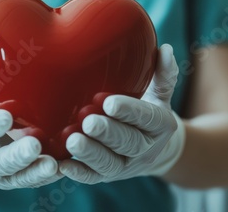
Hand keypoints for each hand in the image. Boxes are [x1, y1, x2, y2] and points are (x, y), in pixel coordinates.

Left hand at [59, 44, 185, 183]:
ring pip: (110, 163)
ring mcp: (126, 165)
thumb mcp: (159, 94)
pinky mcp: (108, 175)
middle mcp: (145, 149)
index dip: (129, 111)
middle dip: (107, 133)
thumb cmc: (147, 111)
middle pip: (128, 142)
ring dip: (90, 153)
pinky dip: (78, 173)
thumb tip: (165, 49)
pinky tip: (62, 164)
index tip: (109, 102)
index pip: (147, 118)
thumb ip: (163, 75)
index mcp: (160, 125)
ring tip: (71, 140)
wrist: (152, 148)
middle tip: (88, 121)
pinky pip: (93, 177)